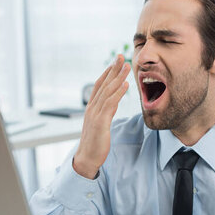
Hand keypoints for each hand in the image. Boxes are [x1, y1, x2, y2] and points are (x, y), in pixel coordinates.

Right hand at [73, 55, 130, 178]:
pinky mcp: (100, 122)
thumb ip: (105, 112)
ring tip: (127, 66)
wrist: (87, 158)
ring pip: (107, 91)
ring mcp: (95, 114)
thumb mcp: (100, 124)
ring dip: (118, 77)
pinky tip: (125, 85)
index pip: (100, 85)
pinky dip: (118, 93)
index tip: (116, 62)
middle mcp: (92, 108)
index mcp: (92, 108)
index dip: (108, 72)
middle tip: (122, 56)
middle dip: (113, 69)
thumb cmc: (95, 143)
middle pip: (104, 84)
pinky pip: (110, 104)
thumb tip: (113, 103)